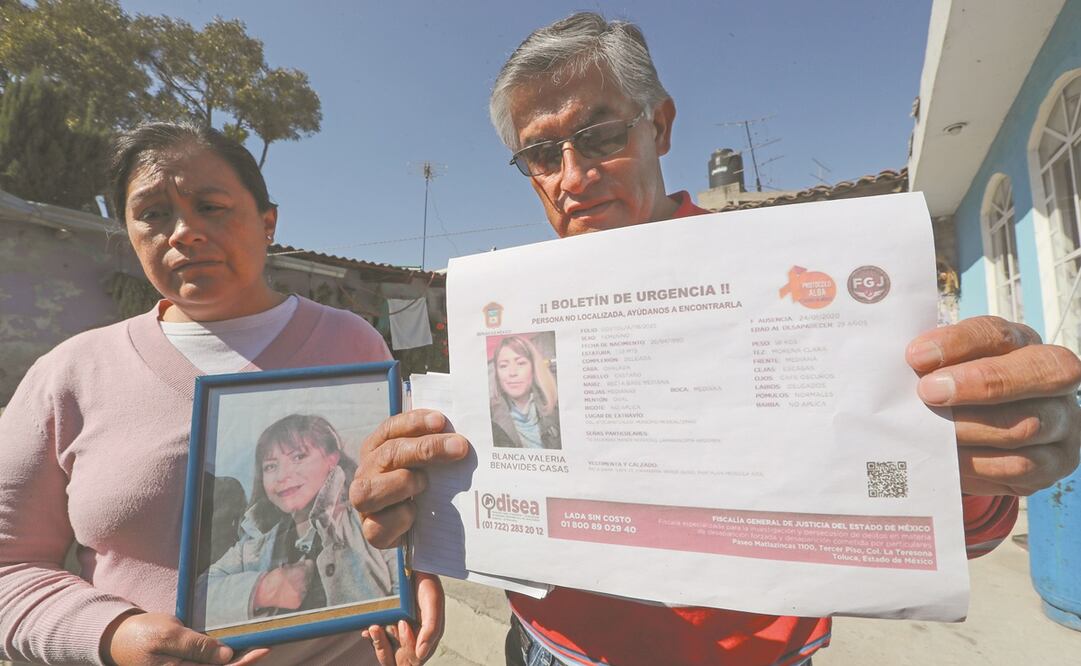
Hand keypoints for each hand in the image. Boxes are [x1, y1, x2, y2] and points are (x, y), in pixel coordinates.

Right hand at [101, 611, 269, 665]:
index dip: (243, 663)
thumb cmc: (142, 634)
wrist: (118, 638)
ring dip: (234, 662)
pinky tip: (233, 652)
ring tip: (253, 648)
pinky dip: (221, 660)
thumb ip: (196, 647)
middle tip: (264, 647)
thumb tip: (225, 657)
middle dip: (242, 662)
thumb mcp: (169, 634)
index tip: (262, 649)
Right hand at [253, 561, 314, 610]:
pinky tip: (291, 589)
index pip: (310, 565)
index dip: (306, 563)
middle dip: (305, 573)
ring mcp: (301, 594)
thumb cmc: (270, 581)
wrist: (263, 594)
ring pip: (307, 585)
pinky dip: (298, 592)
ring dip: (302, 583)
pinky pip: (302, 595)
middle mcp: (303, 584)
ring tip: (292, 582)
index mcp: (300, 573)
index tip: (305, 563)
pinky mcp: (298, 602)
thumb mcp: (285, 567)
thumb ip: (297, 564)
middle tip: (297, 573)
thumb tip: (303, 562)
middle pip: (309, 575)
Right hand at [350, 410, 469, 547]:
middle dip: (426, 448)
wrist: (415, 526)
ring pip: (372, 489)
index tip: (441, 421)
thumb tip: (458, 439)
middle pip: (390, 454)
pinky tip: (416, 513)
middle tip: (459, 447)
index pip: (390, 428)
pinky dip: (401, 517)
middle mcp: (366, 472)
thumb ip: (434, 447)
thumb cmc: (422, 485)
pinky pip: (379, 524)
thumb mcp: (426, 462)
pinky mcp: (371, 530)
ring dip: (405, 483)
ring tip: (424, 483)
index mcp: (377, 449)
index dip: (414, 422)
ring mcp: (364, 502)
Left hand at [362, 572, 444, 665]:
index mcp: (427, 637)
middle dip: (386, 649)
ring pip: (386, 654)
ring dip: (378, 643)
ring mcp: (398, 634)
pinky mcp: (387, 627)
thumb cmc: (425, 583)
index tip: (403, 623)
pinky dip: (372, 638)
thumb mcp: (433, 602)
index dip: (407, 646)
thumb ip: (432, 629)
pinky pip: (377, 642)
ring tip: (373, 627)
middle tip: (381, 627)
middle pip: (398, 660)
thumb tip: (421, 654)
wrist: (412, 565)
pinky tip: (368, 628)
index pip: (416, 658)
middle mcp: (413, 638)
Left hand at [907, 316, 1080, 494]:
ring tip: (931, 433)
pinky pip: (1022, 466)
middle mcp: (1054, 379)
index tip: (916, 357)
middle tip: (928, 393)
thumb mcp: (945, 372)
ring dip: (971, 429)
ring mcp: (1063, 421)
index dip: (958, 343)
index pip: (997, 334)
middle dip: (981, 382)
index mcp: (1022, 345)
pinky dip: (980, 465)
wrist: (981, 441)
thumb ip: (934, 365)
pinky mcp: (1058, 461)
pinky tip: (950, 462)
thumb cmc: (956, 395)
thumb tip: (911, 363)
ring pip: (1026, 425)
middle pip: (1038, 373)